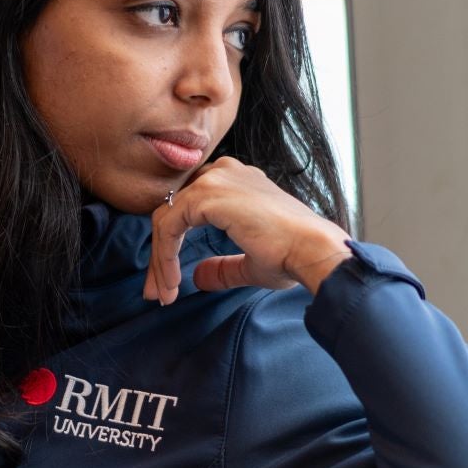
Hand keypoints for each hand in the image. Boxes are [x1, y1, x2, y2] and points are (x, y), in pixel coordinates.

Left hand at [142, 156, 353, 304]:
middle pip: (173, 213)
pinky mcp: (206, 194)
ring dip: (161, 261)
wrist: (312, 249)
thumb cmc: (292, 255)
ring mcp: (214, 179)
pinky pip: (169, 226)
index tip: (169, 283)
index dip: (172, 247)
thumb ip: (222, 266)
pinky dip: (165, 256)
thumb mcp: (250, 263)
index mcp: (236, 182)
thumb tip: (198, 277)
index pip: (188, 209)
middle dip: (160, 257)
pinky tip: (172, 282)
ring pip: (166, 220)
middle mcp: (223, 173)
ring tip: (163, 294)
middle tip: (156, 292)